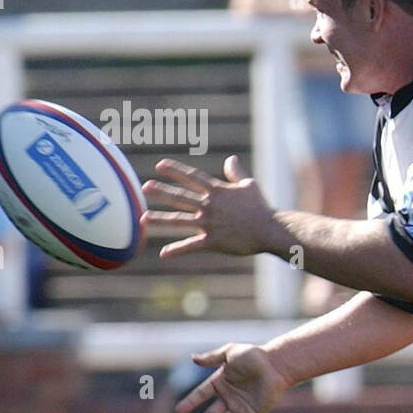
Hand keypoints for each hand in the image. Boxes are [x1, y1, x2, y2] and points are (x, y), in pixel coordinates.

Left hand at [142, 156, 277, 258]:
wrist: (270, 230)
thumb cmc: (261, 207)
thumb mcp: (249, 185)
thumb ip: (236, 173)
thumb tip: (230, 159)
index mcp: (218, 191)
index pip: (193, 178)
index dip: (176, 171)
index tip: (160, 166)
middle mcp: (210, 206)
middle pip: (181, 196)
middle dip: (162, 191)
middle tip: (144, 187)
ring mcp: (209, 223)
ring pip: (180, 220)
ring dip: (160, 219)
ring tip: (142, 218)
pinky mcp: (213, 241)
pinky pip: (191, 246)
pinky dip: (177, 250)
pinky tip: (163, 253)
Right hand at [177, 344, 290, 412]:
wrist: (278, 365)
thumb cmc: (255, 356)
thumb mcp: (230, 352)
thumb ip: (212, 357)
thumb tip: (192, 358)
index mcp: (221, 383)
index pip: (201, 395)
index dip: (190, 402)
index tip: (178, 411)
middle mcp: (229, 397)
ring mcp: (241, 407)